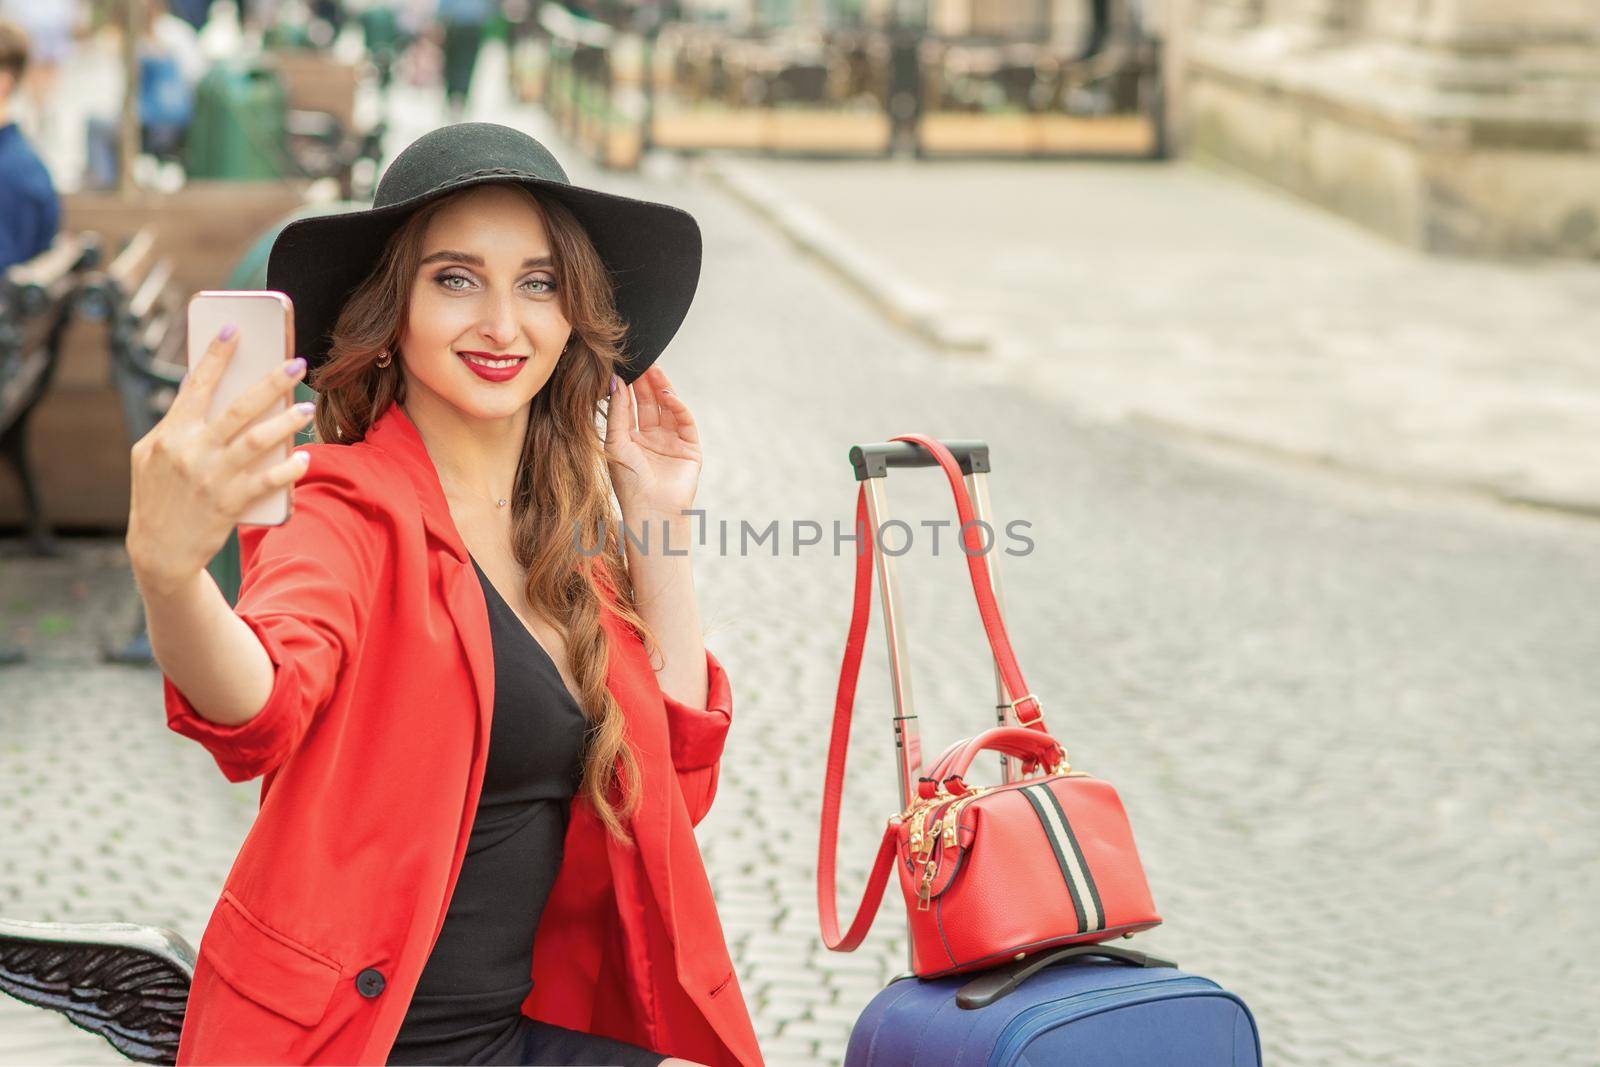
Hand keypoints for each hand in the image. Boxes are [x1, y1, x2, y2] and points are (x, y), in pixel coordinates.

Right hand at [125, 326, 314, 597]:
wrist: (159, 552)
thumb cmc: (158, 496)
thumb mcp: (151, 456)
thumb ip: (175, 426)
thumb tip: (198, 387)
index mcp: (170, 434)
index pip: (196, 386)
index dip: (216, 355)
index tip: (235, 329)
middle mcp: (190, 451)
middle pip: (238, 407)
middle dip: (270, 381)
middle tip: (298, 363)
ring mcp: (211, 477)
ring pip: (258, 440)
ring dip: (286, 421)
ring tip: (306, 407)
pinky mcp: (229, 503)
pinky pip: (267, 481)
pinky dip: (288, 469)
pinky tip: (305, 458)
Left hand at [603, 365, 700, 520]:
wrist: (651, 510)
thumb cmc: (628, 482)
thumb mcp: (616, 442)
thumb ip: (617, 411)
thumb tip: (616, 381)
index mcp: (631, 440)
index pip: (630, 407)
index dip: (628, 387)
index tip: (623, 366)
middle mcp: (652, 439)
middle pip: (649, 403)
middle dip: (646, 382)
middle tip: (641, 360)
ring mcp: (672, 443)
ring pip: (667, 408)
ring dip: (661, 388)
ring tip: (654, 368)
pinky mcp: (690, 448)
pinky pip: (685, 422)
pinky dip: (678, 406)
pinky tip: (667, 394)